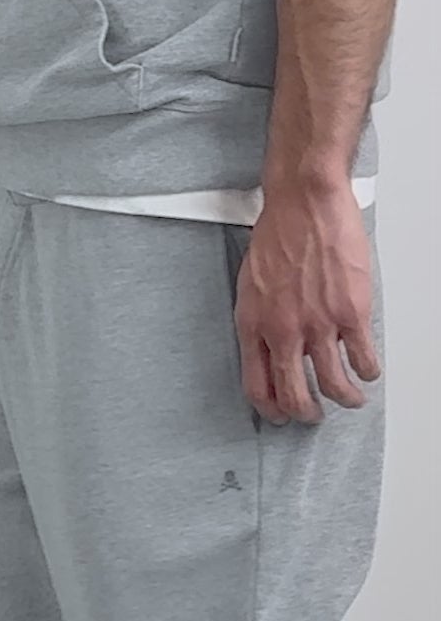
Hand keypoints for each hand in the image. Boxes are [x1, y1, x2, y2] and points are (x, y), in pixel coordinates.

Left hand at [234, 186, 380, 424]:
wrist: (304, 205)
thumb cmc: (277, 234)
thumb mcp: (252, 285)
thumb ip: (262, 320)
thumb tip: (275, 347)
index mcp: (253, 324)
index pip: (256, 386)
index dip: (271, 409)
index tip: (281, 415)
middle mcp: (283, 331)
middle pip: (294, 396)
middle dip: (307, 414)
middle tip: (315, 415)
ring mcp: (318, 325)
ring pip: (334, 385)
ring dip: (345, 399)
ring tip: (351, 398)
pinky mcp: (350, 314)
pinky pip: (362, 359)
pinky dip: (367, 371)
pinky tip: (368, 369)